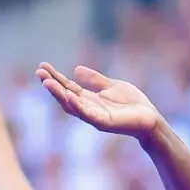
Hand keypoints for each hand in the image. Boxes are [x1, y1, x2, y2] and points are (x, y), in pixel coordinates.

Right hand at [37, 62, 160, 140]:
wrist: (150, 118)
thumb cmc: (133, 104)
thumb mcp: (111, 86)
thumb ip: (95, 80)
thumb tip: (76, 69)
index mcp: (89, 100)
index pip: (68, 88)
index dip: (55, 78)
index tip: (42, 66)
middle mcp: (89, 109)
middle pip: (65, 97)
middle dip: (52, 86)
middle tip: (39, 73)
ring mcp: (95, 117)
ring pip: (73, 107)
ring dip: (59, 95)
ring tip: (47, 83)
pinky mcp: (105, 123)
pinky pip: (87, 115)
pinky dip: (77, 106)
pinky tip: (68, 97)